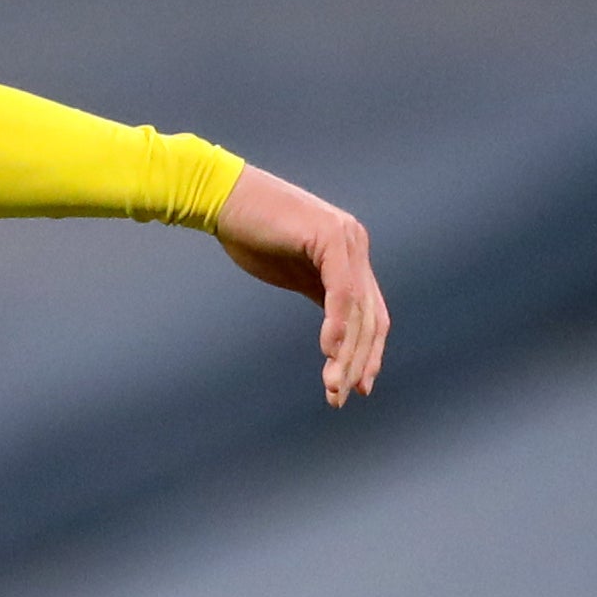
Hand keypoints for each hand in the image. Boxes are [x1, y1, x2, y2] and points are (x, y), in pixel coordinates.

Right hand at [211, 165, 387, 405]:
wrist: (224, 199)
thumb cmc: (250, 232)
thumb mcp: (292, 270)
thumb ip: (318, 291)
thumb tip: (333, 331)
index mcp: (350, 255)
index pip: (373, 314)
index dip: (369, 354)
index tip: (359, 388)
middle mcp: (356, 246)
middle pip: (371, 318)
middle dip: (358, 363)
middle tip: (339, 397)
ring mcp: (347, 240)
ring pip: (359, 311)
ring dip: (347, 355)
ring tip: (333, 387)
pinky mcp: (329, 238)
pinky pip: (341, 292)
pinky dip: (337, 325)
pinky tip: (327, 352)